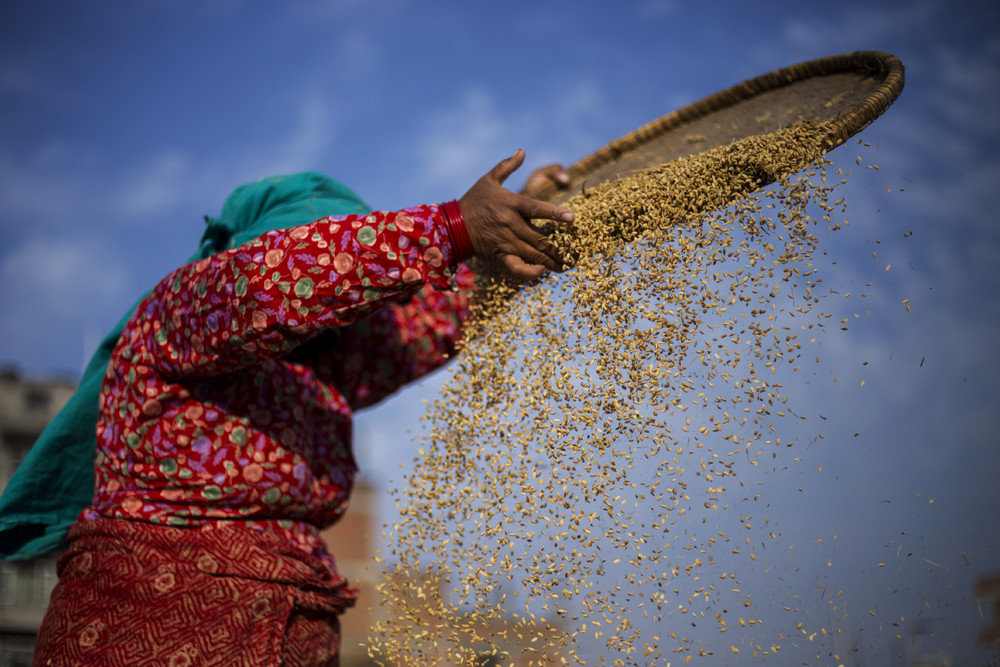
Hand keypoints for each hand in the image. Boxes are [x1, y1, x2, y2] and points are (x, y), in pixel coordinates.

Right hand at [459, 150, 574, 281]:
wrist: (452, 225)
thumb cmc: (473, 201)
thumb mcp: (488, 180)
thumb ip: (507, 166)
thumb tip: (522, 151)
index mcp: (511, 204)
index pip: (537, 209)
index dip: (556, 214)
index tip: (572, 218)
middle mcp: (511, 224)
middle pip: (541, 238)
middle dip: (560, 248)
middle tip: (575, 253)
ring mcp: (506, 242)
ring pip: (534, 254)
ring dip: (552, 261)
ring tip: (566, 265)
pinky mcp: (500, 256)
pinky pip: (518, 268)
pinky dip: (530, 273)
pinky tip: (542, 272)